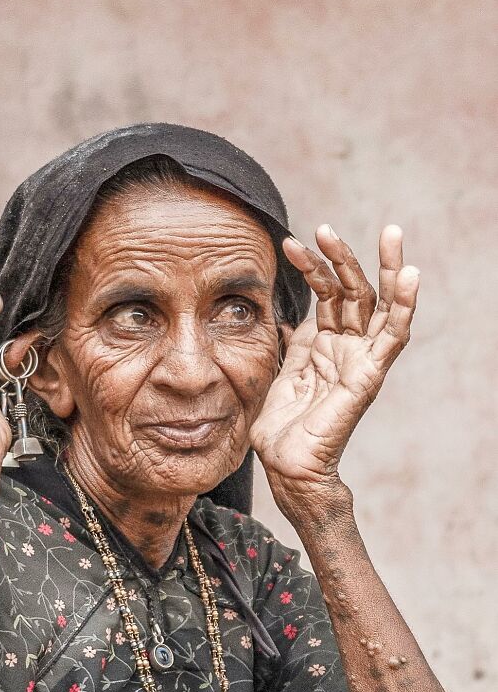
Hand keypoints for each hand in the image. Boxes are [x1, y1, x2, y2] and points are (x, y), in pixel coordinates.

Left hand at [250, 224, 418, 513]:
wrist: (287, 464)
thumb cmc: (282, 427)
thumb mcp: (283, 373)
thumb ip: (294, 345)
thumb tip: (292, 319)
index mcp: (324, 346)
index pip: (327, 296)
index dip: (314, 268)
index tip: (291, 243)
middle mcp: (346, 348)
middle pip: (354, 293)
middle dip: (343, 257)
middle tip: (326, 227)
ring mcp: (360, 360)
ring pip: (379, 305)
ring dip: (384, 268)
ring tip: (390, 232)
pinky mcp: (369, 375)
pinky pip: (393, 336)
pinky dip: (404, 306)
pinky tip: (410, 275)